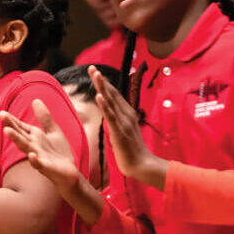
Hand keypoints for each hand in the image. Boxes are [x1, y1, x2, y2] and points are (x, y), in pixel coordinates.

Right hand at [0, 99, 80, 193]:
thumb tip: (35, 99)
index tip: (2, 112)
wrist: (69, 173)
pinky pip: (39, 164)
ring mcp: (39, 157)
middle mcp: (33, 146)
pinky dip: (35, 160)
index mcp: (34, 137)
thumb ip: (44, 117)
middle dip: (10, 126)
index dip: (12, 120)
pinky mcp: (47, 168)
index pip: (21, 127)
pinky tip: (31, 155)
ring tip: (7, 131)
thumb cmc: (59, 153)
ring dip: (16, 140)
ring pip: (25, 148)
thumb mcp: (53, 131)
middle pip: (20, 135)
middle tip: (1, 116)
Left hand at [91, 66, 164, 185]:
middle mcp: (126, 115)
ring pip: (111, 101)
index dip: (104, 83)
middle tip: (91, 67)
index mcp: (127, 114)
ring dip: (102, 87)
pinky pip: (111, 117)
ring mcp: (123, 122)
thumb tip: (109, 115)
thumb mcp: (123, 131)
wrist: (142, 165)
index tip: (95, 71)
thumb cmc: (131, 151)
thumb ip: (117, 121)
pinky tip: (99, 96)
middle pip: (112, 94)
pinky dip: (105, 106)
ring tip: (95, 74)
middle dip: (101, 80)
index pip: (114, 95)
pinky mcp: (119, 132)